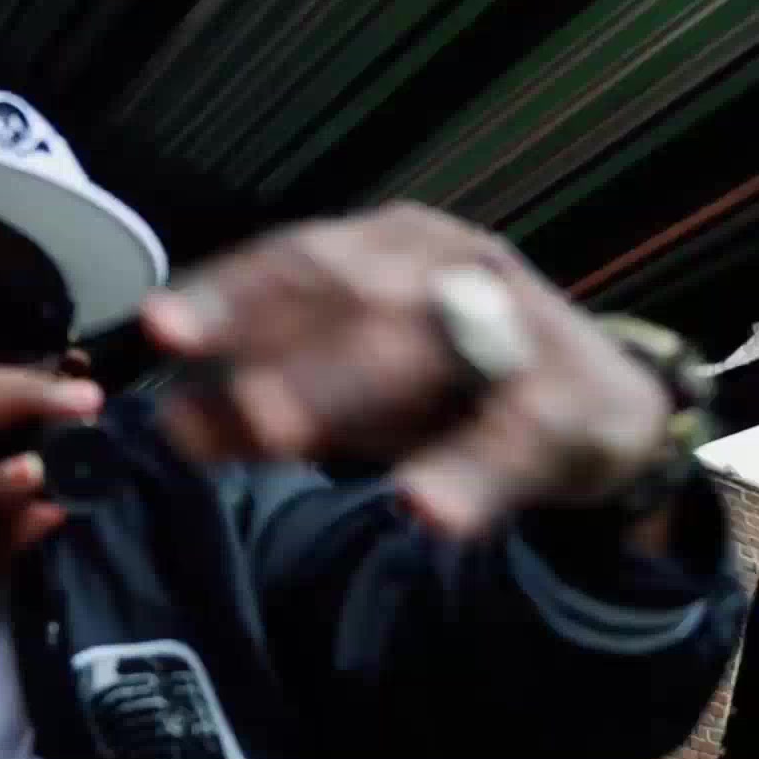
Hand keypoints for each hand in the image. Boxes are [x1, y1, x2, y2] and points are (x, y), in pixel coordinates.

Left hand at [143, 201, 671, 537]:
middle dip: (282, 350)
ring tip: (276, 433)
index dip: (228, 294)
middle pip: (354, 298)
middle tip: (223, 402)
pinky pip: (513, 433)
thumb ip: (260, 404)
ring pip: (424, 347)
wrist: (599, 410)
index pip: (297, 260)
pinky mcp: (570, 396)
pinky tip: (425, 510)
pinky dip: (468, 473)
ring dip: (345, 388)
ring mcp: (515, 322)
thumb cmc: (448, 388)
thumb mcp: (348, 395)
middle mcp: (449, 265)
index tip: (159, 330)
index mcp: (388, 247)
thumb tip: (171, 423)